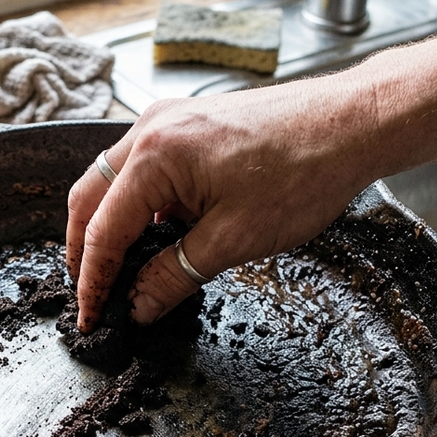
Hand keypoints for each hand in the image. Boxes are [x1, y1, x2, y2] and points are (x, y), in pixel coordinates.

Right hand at [65, 76, 383, 331]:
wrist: (351, 125)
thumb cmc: (304, 171)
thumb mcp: (233, 240)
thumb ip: (174, 275)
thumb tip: (138, 305)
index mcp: (155, 156)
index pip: (104, 229)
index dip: (92, 280)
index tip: (89, 316)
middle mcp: (152, 129)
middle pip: (91, 196)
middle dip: (85, 249)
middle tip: (90, 295)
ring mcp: (169, 121)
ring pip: (113, 179)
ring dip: (109, 224)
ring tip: (116, 270)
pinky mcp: (189, 124)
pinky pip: (143, 166)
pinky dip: (137, 203)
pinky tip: (154, 235)